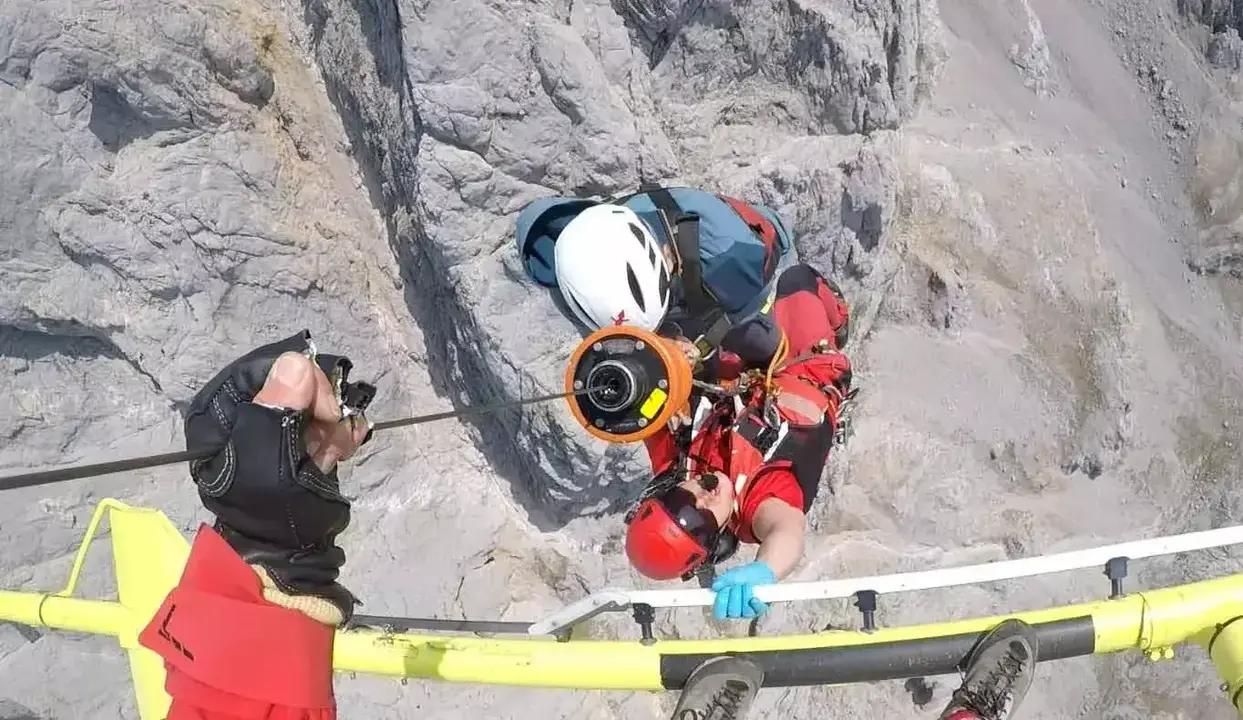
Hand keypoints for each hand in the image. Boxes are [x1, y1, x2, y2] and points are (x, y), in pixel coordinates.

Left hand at [183, 330, 374, 624]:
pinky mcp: (295, 442)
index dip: (299, 378)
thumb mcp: (270, 459)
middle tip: (334, 426)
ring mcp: (272, 429)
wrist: (289, 553)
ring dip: (334, 421)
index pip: (263, 369)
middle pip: (291, 381)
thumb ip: (278, 411)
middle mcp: (242, 416)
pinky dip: (338, 431)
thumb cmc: (269, 509)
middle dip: (321, 403)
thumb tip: (294, 362)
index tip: (323, 405)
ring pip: (312, 400)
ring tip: (340, 447)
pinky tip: (344, 448)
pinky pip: (322, 420)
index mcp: (220, 416)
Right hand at [711, 561, 775, 620]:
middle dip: (734, 597)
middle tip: (737, 585)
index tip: (724, 590)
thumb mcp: (733, 574)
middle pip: (732, 612)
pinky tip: (755, 597)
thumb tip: (715, 587)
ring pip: (745, 612)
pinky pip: (757, 611)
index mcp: (725, 605)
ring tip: (747, 585)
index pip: (719, 613)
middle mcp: (736, 611)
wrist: (761, 572)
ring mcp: (748, 612)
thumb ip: (724, 580)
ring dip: (745, 597)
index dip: (721, 603)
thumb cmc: (744, 575)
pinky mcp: (760, 610)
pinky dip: (755, 604)